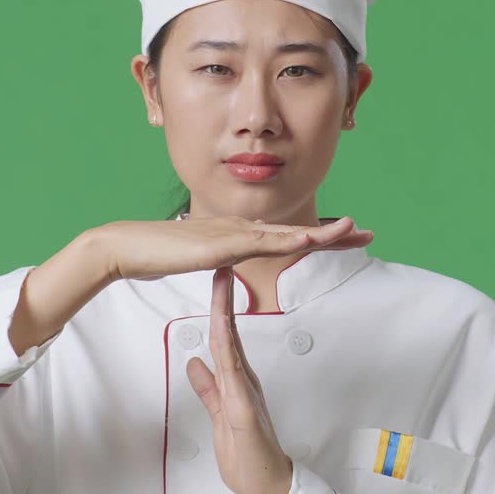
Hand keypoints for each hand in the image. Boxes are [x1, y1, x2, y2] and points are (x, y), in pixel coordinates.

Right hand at [97, 215, 372, 283]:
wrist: (125, 247)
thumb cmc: (155, 255)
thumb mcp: (197, 261)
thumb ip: (216, 261)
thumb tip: (227, 265)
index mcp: (237, 234)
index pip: (286, 237)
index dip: (319, 236)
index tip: (347, 239)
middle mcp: (239, 228)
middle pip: (296, 230)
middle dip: (334, 233)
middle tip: (368, 234)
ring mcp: (230, 234)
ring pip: (285, 233)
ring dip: (320, 232)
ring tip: (351, 230)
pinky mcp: (219, 244)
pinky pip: (259, 243)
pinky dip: (286, 240)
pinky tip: (308, 239)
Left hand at [187, 266, 292, 493]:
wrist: (268, 486)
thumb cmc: (249, 455)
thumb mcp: (220, 415)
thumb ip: (208, 388)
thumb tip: (194, 362)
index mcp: (237, 381)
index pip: (225, 337)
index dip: (218, 307)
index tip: (214, 280)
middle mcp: (244, 382)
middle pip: (229, 333)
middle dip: (223, 299)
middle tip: (221, 264)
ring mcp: (245, 395)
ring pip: (232, 348)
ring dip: (225, 316)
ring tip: (222, 286)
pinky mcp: (245, 413)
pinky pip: (234, 379)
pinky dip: (228, 354)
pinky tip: (223, 337)